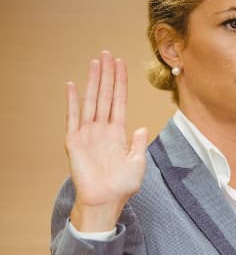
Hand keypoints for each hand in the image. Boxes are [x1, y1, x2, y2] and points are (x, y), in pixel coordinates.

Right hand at [65, 51, 150, 231]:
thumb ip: (139, 144)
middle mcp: (103, 129)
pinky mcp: (75, 141)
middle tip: (108, 54)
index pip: (119, 101)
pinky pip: (73, 117)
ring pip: (92, 101)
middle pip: (105, 95)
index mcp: (118, 133)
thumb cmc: (122, 186)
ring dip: (94, 82)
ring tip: (96, 62)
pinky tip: (72, 85)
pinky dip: (73, 102)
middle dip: (108, 75)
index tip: (122, 65)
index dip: (120, 83)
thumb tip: (143, 128)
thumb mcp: (138, 163)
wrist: (106, 201)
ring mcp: (88, 133)